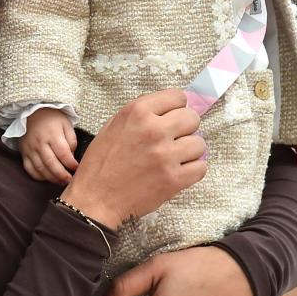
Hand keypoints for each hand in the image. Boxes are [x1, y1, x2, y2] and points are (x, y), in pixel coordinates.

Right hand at [20, 108, 78, 183]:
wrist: (32, 111)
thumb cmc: (52, 118)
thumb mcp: (66, 124)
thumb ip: (71, 140)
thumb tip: (72, 157)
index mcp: (52, 134)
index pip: (63, 154)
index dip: (71, 164)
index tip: (77, 168)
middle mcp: (40, 143)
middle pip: (51, 164)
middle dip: (62, 175)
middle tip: (70, 180)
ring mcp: (30, 149)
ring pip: (40, 169)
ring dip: (52, 178)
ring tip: (61, 182)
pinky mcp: (24, 153)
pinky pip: (29, 169)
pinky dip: (38, 177)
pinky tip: (47, 178)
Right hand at [60, 89, 205, 228]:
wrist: (96, 198)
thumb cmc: (102, 163)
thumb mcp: (114, 125)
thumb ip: (142, 114)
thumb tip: (169, 109)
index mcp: (137, 112)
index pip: (178, 96)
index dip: (175, 108)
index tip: (171, 118)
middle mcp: (153, 130)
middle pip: (192, 118)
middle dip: (185, 128)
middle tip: (172, 139)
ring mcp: (165, 155)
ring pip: (199, 144)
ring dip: (189, 151)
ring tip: (173, 158)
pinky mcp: (173, 179)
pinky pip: (201, 167)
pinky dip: (192, 170)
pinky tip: (177, 171)